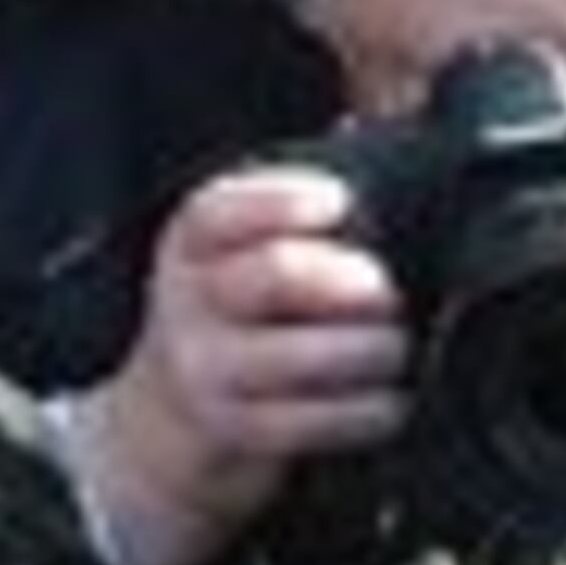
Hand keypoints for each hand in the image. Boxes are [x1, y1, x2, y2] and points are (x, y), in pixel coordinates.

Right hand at [77, 160, 416, 564]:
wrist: (165, 423)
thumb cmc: (233, 320)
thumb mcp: (239, 255)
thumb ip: (290, 211)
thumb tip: (369, 133)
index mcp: (192, 241)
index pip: (224, 210)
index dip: (285, 202)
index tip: (341, 204)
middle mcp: (188, 299)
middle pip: (276, 276)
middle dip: (350, 283)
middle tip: (388, 294)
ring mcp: (204, 368)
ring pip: (298, 355)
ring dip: (368, 353)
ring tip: (399, 350)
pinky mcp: (230, 431)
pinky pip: (307, 422)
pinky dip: (362, 413)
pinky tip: (391, 405)